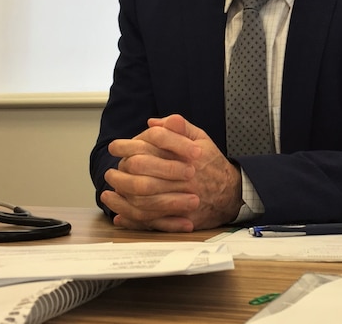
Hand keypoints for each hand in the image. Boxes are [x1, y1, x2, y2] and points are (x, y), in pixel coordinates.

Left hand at [101, 114, 242, 231]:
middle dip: (122, 169)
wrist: (231, 194)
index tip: (115, 146)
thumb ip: (179, 127)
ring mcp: (183, 198)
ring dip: (123, 193)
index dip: (130, 144)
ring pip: (144, 197)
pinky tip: (120, 213)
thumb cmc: (212, 164)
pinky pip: (152, 220)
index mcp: (188, 153)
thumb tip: (153, 122)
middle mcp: (185, 175)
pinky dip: (133, 218)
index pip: (154, 143)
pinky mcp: (181, 218)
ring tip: (110, 190)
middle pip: (144, 169)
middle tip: (111, 170)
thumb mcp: (201, 139)